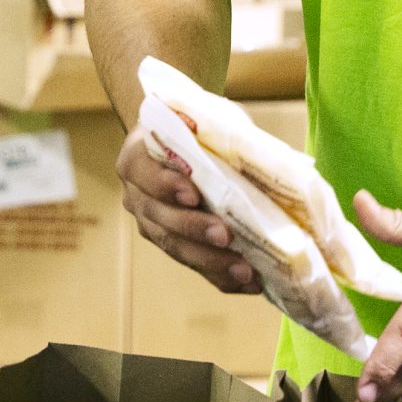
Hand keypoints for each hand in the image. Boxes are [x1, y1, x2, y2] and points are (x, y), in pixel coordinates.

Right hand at [117, 124, 258, 294]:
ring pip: (174, 247)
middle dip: (194, 230)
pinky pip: (193, 265)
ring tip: (244, 270)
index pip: (145, 173)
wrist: (186, 142)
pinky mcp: (171, 244)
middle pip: (160, 217)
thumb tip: (265, 157)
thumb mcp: (207, 118)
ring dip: (210, 261)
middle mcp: (136, 194)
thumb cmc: (198, 127)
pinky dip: (220, 276)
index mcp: (137, 157)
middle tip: (226, 237)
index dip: (166, 185)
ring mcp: (150, 223)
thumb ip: (221, 134)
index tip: (193, 194)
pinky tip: (248, 282)